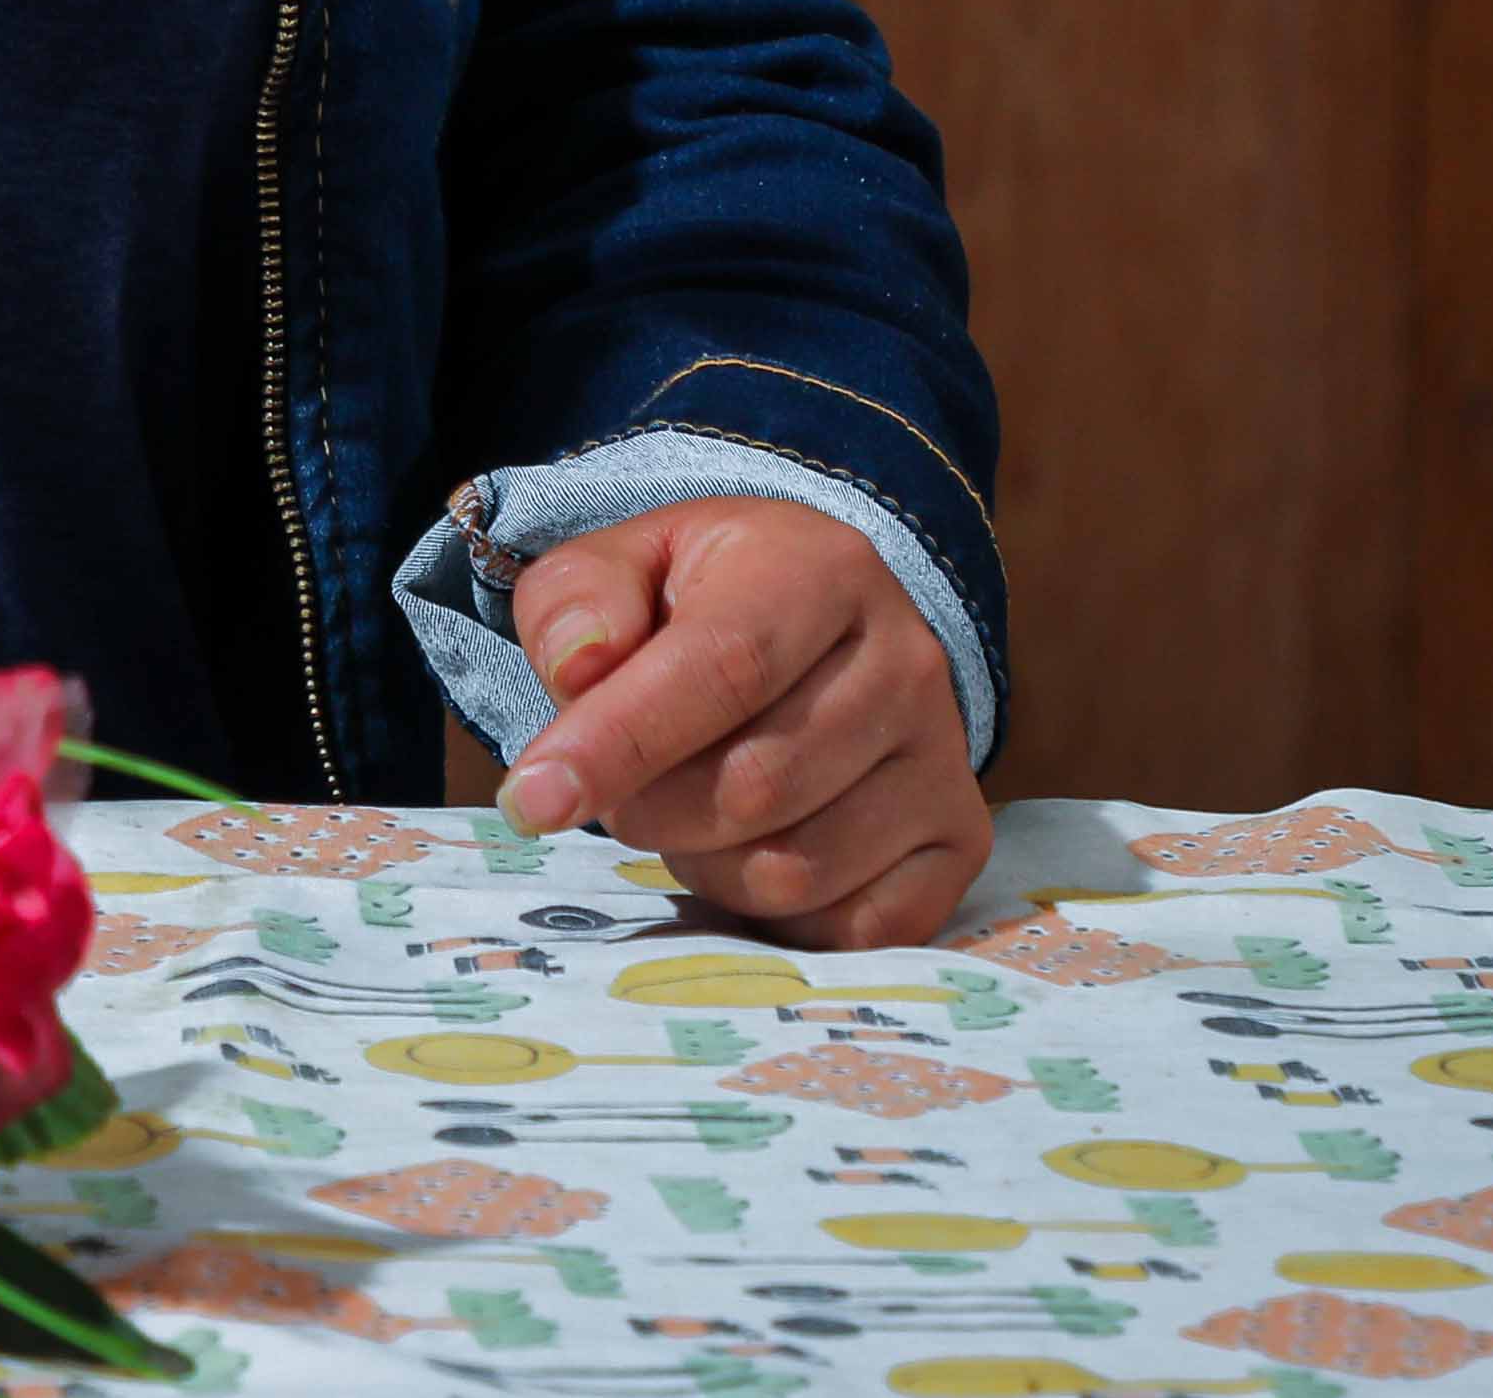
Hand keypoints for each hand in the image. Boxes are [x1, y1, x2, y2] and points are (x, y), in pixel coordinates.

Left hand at [493, 498, 989, 950]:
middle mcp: (907, 661)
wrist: (815, 630)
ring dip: (704, 864)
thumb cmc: (698, 601)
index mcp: (822, 570)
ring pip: (795, 868)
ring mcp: (946, 757)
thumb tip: (583, 667)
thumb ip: (576, 601)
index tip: (531, 799)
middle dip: (650, 808)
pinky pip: (854, 927)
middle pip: (753, 785)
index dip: (620, 742)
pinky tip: (750, 853)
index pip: (721, 667)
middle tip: (620, 788)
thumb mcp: (622, 566)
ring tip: (690, 809)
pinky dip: (775, 916)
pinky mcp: (960, 840)